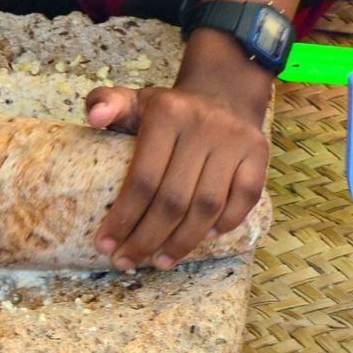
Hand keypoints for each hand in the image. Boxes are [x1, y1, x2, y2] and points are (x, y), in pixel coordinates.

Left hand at [84, 77, 270, 270]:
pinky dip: (225, 224)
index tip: (105, 244)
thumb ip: (106, 103)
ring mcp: (235, 141)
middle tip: (126, 261)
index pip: (143, 178)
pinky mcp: (259, 153)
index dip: (123, 217)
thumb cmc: (169, 110)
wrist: (223, 91)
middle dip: (147, 239)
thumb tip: (94, 117)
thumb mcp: (134, 100)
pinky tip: (203, 240)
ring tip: (160, 261)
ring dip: (182, 242)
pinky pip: (244, 198)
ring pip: (207, 206)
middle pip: (173, 199)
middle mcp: (203, 126)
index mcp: (167, 114)